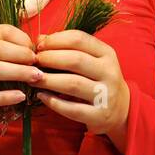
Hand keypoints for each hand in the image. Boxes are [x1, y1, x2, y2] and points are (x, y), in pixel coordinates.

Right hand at [0, 24, 36, 124]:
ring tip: (35, 78)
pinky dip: (5, 97)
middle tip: (38, 64)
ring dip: (17, 72)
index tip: (35, 50)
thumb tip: (36, 48)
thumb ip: (3, 48)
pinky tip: (20, 96)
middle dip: (21, 55)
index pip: (2, 31)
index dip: (22, 39)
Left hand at [32, 30, 129, 148]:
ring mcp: (106, 95)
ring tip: (32, 78)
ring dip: (48, 80)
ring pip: (73, 84)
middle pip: (75, 60)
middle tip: (33, 62)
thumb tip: (40, 39)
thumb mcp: (90, 60)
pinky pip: (72, 108)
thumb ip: (68, 48)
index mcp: (107, 53)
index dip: (55, 40)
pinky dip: (53, 102)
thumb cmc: (98, 79)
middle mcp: (109, 72)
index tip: (39, 45)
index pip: (79, 39)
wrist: (121, 109)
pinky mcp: (99, 115)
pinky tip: (41, 96)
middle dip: (49, 58)